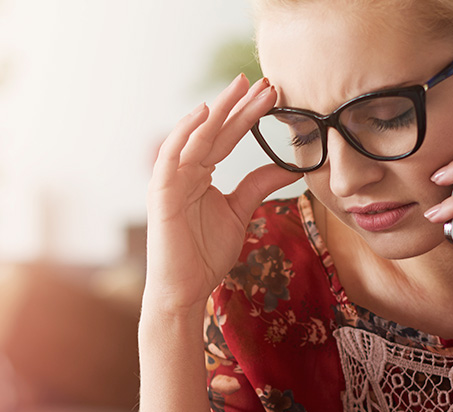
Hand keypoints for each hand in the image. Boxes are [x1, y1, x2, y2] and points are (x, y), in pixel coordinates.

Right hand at [144, 75, 301, 312]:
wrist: (186, 288)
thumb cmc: (205, 253)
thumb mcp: (240, 210)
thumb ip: (259, 183)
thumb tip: (291, 165)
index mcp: (201, 172)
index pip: (228, 136)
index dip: (249, 115)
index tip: (273, 94)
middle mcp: (185, 169)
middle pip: (215, 130)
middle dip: (239, 105)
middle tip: (265, 82)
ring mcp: (171, 178)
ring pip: (197, 135)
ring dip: (219, 109)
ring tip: (243, 87)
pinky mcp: (161, 190)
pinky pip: (171, 154)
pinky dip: (185, 131)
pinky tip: (205, 112)